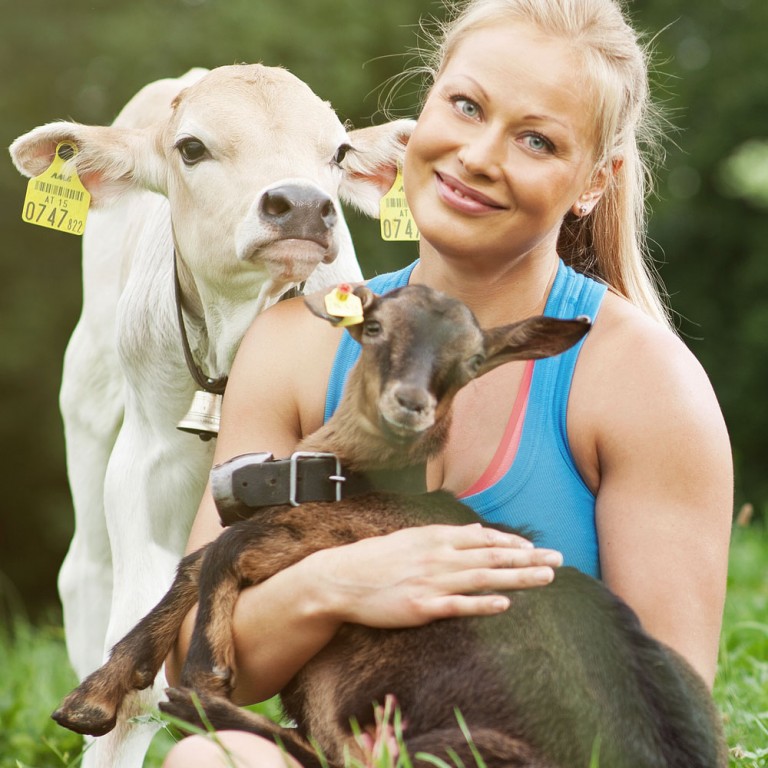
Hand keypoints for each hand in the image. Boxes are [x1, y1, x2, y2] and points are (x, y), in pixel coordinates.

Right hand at [301, 523, 562, 628]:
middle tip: (559, 558)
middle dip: (528, 557)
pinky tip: (505, 604)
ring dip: (517, 576)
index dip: (512, 542)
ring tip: (546, 577)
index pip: (483, 538)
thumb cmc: (376, 558)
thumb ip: (446, 536)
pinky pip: (457, 605)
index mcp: (435, 537)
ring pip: (483, 577)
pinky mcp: (421, 606)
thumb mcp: (412, 537)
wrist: (341, 579)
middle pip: (492, 556)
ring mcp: (431, 581)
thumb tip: (478, 532)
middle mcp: (438, 556)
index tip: (535, 547)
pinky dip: (482, 604)